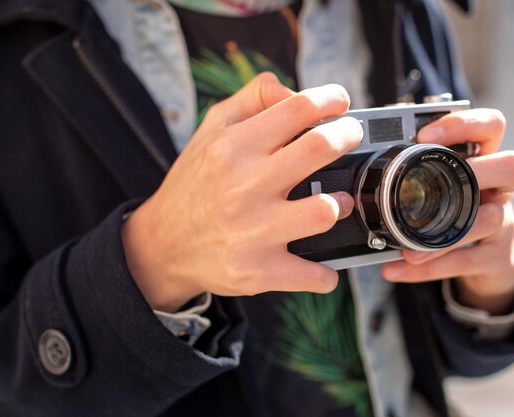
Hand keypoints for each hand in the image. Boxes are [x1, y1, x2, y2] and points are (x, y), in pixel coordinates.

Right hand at [122, 73, 362, 311]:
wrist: (162, 243)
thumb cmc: (196, 181)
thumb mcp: (213, 128)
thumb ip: (254, 99)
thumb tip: (294, 92)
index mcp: (233, 147)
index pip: (297, 108)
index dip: (330, 99)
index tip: (341, 102)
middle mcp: (243, 186)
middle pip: (320, 149)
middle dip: (348, 136)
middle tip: (350, 138)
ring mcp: (252, 231)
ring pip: (323, 212)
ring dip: (343, 204)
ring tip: (338, 201)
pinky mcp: (257, 271)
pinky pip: (310, 275)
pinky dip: (325, 274)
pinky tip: (324, 265)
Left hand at [381, 109, 513, 314]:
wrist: (485, 263)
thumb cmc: (454, 212)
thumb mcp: (442, 187)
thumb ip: (417, 173)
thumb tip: (366, 166)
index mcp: (483, 160)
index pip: (491, 125)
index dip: (463, 124)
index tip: (423, 137)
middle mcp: (500, 187)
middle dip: (480, 171)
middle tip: (441, 186)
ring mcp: (504, 221)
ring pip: (489, 220)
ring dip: (445, 236)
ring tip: (407, 249)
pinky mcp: (497, 256)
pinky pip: (466, 262)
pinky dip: (429, 269)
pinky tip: (396, 270)